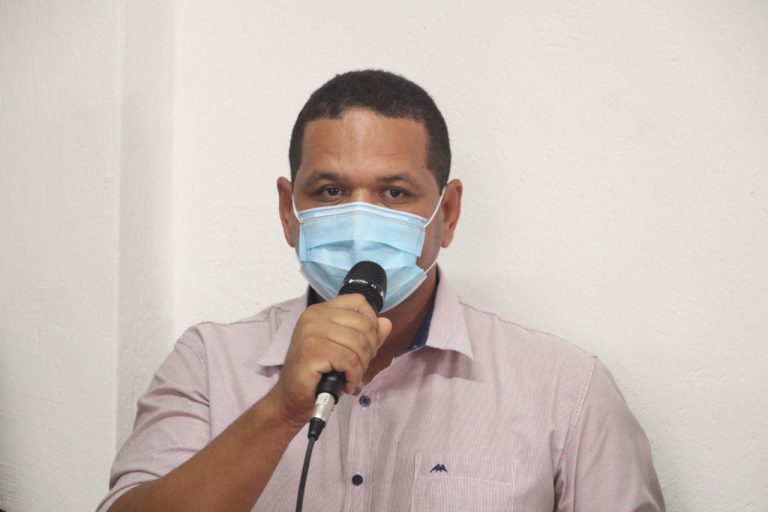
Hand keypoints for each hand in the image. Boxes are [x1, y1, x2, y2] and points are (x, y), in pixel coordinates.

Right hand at [265, 293, 391, 429]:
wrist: (291, 397)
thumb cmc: (317, 373)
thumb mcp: (344, 348)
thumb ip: (366, 335)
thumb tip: (386, 323)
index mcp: (322, 310)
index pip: (359, 302)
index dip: (371, 323)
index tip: (366, 345)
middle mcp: (315, 316)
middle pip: (364, 325)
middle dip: (369, 350)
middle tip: (358, 366)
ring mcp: (311, 332)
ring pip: (359, 344)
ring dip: (361, 366)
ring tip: (351, 376)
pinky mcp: (312, 351)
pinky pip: (349, 360)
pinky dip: (353, 376)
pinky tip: (346, 384)